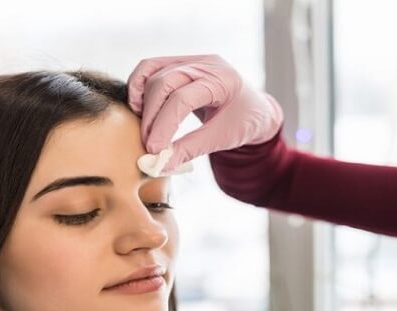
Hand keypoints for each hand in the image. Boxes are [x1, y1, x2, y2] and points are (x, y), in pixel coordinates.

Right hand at [128, 55, 282, 171]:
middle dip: (151, 116)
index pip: (182, 98)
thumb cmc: (244, 122)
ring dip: (142, 100)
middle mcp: (206, 64)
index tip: (154, 149)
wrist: (256, 110)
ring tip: (143, 127)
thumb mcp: (222, 138)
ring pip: (153, 72)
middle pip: (164, 82)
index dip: (163, 125)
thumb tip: (160, 164)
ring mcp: (192, 60)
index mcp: (223, 80)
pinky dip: (140, 87)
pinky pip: (151, 68)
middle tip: (149, 144)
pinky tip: (140, 108)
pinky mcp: (180, 64)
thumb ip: (190, 149)